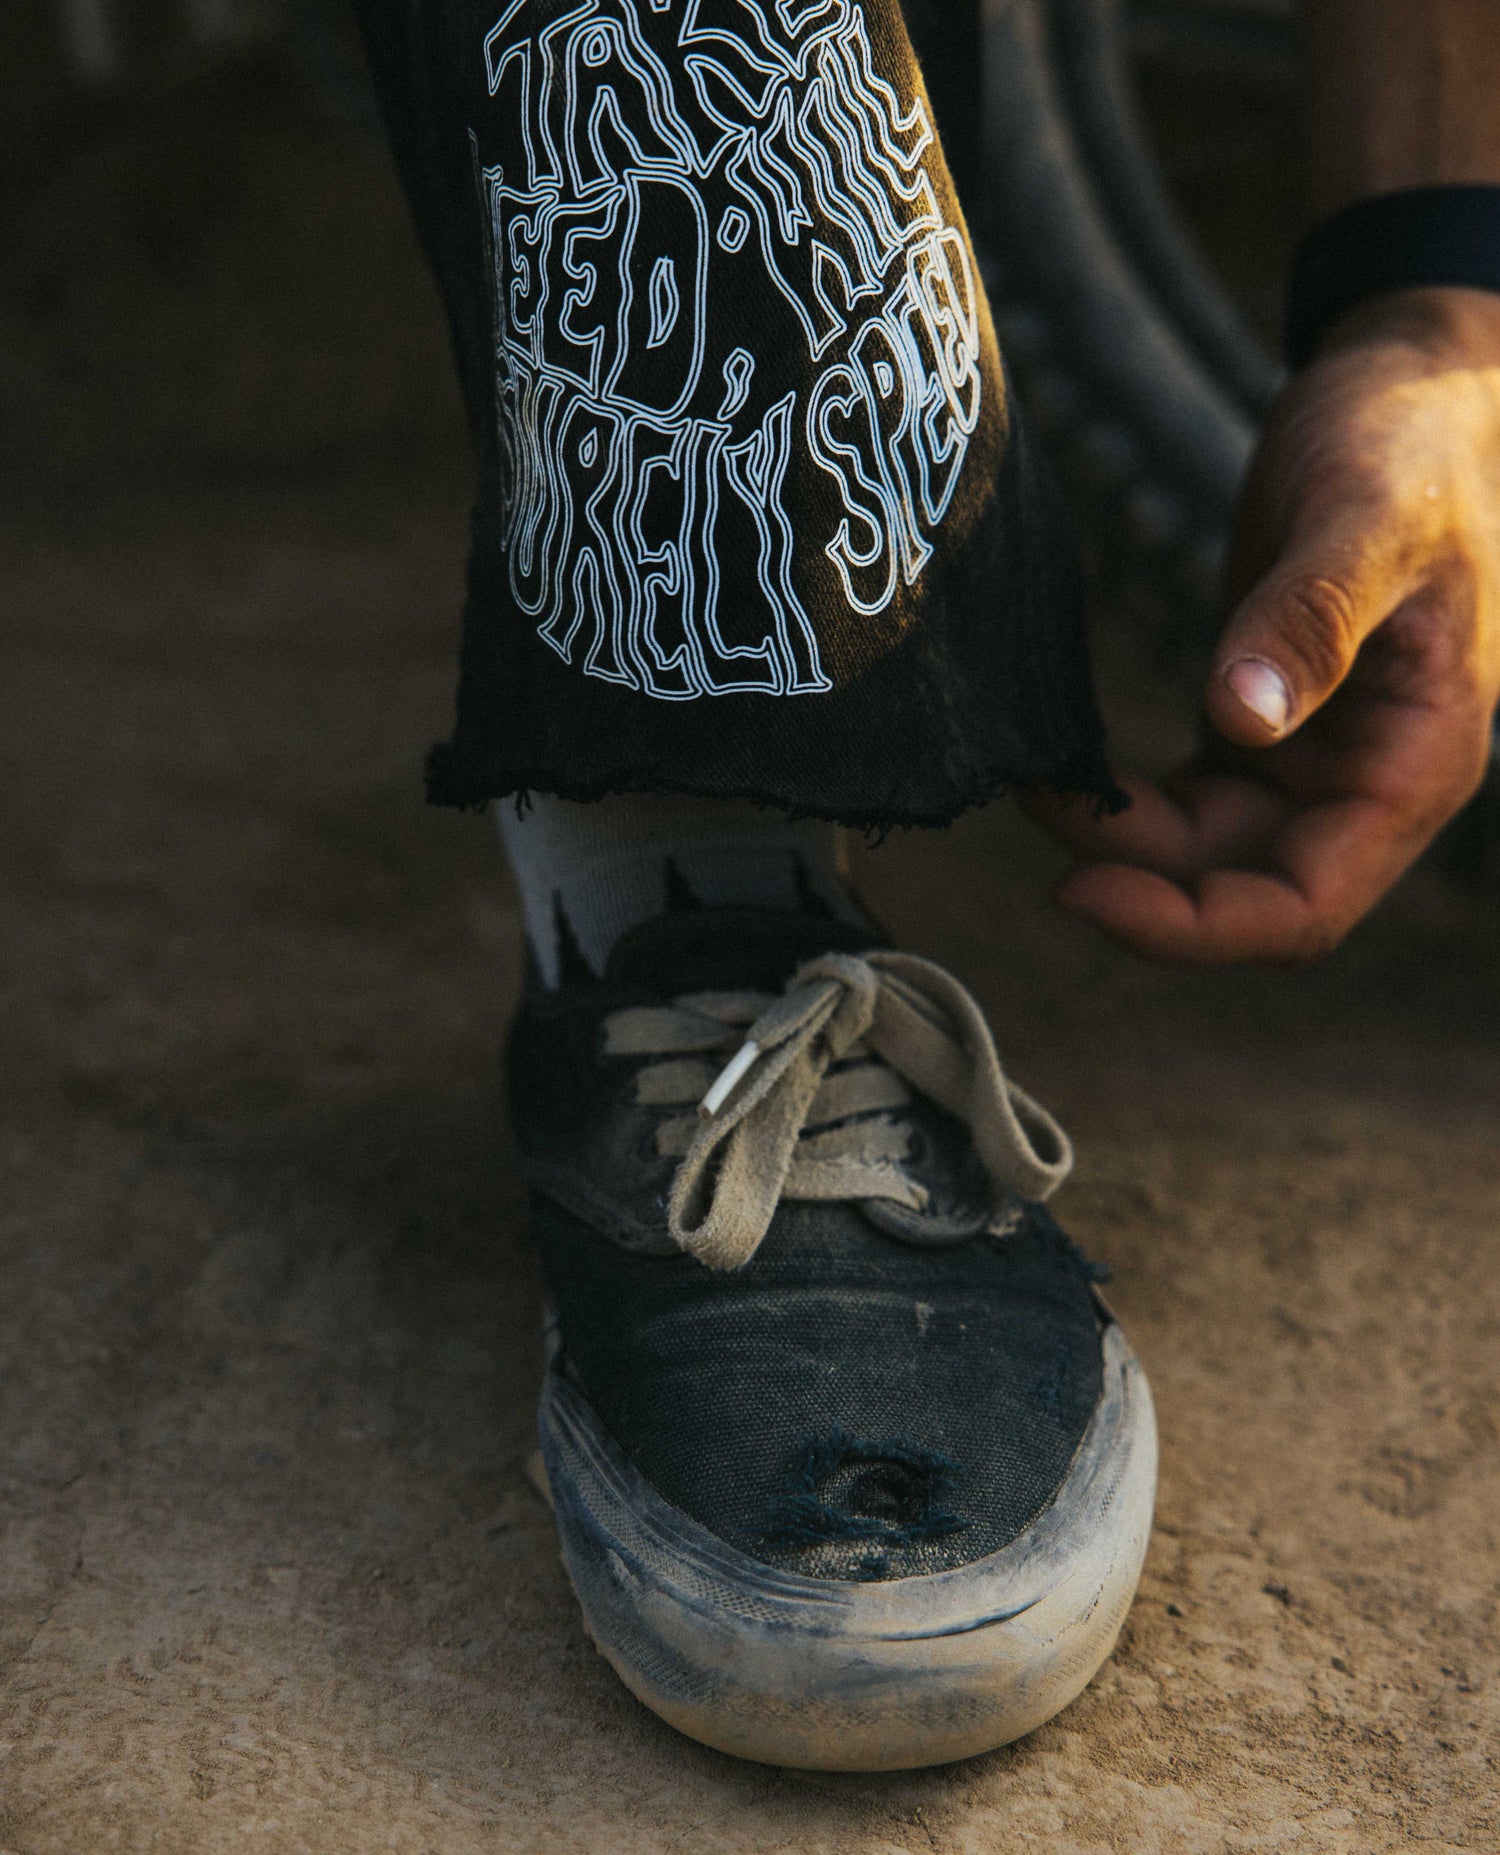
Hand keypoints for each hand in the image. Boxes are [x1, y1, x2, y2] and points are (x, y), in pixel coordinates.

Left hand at [1029, 287, 1499, 963]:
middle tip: (1035, 804)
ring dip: (1118, 837)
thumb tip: (1241, 720)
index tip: (1081, 889)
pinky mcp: (1260, 724)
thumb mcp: (1369, 518)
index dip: (1192, 926)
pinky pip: (1185, 802)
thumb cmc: (1411, 444)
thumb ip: (1312, 619)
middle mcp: (1363, 786)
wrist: (1408, 387)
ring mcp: (1311, 760)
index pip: (1300, 910)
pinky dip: (1125, 799)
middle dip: (1133, 876)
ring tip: (1037, 776)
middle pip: (1238, 892)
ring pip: (1201, 852)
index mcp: (1412, 768)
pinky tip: (1066, 767)